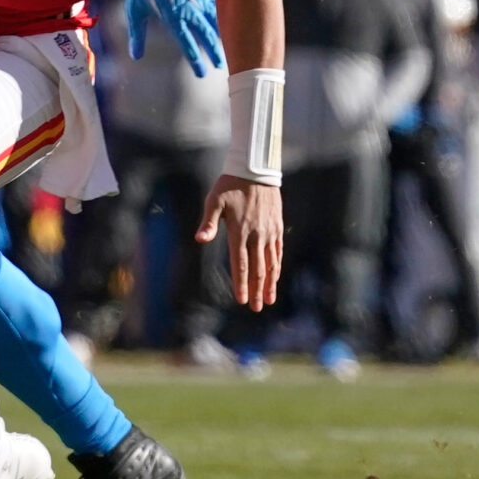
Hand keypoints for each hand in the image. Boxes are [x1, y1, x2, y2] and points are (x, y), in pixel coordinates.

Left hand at [127, 0, 226, 75]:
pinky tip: (224, 23)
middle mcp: (189, 9)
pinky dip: (220, 16)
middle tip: (221, 65)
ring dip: (220, 35)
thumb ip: (137, 35)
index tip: (202, 73)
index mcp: (173, 17)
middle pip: (206, 34)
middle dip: (214, 51)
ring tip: (226, 45)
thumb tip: (135, 56)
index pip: (187, 43)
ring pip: (214, 20)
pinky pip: (215, 5)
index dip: (195, 60)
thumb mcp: (135, 10)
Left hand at [198, 174, 281, 310]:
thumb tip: (200, 239)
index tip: (242, 300)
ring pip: (271, 263)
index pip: (241, 264)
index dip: (242, 284)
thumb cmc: (230, 186)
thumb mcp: (214, 201)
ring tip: (269, 300)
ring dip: (270, 283)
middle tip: (256, 308)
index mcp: (240, 232)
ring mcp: (269, 232)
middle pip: (258, 268)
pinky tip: (276, 277)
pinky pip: (278, 251)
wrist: (256, 170)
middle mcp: (256, 235)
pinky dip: (277, 266)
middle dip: (257, 290)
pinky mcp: (276, 227)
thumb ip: (208, 223)